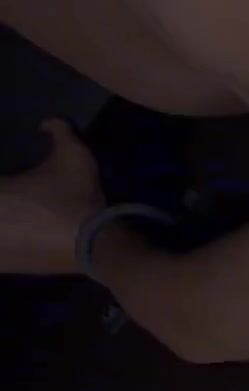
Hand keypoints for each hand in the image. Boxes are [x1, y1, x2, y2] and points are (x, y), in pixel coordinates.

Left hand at [0, 119, 103, 274]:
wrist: (96, 244)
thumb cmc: (79, 198)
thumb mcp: (75, 157)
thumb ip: (59, 132)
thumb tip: (46, 122)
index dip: (1, 187)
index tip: (7, 184)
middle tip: (6, 201)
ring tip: (8, 221)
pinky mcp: (2, 268)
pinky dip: (2, 246)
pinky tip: (11, 239)